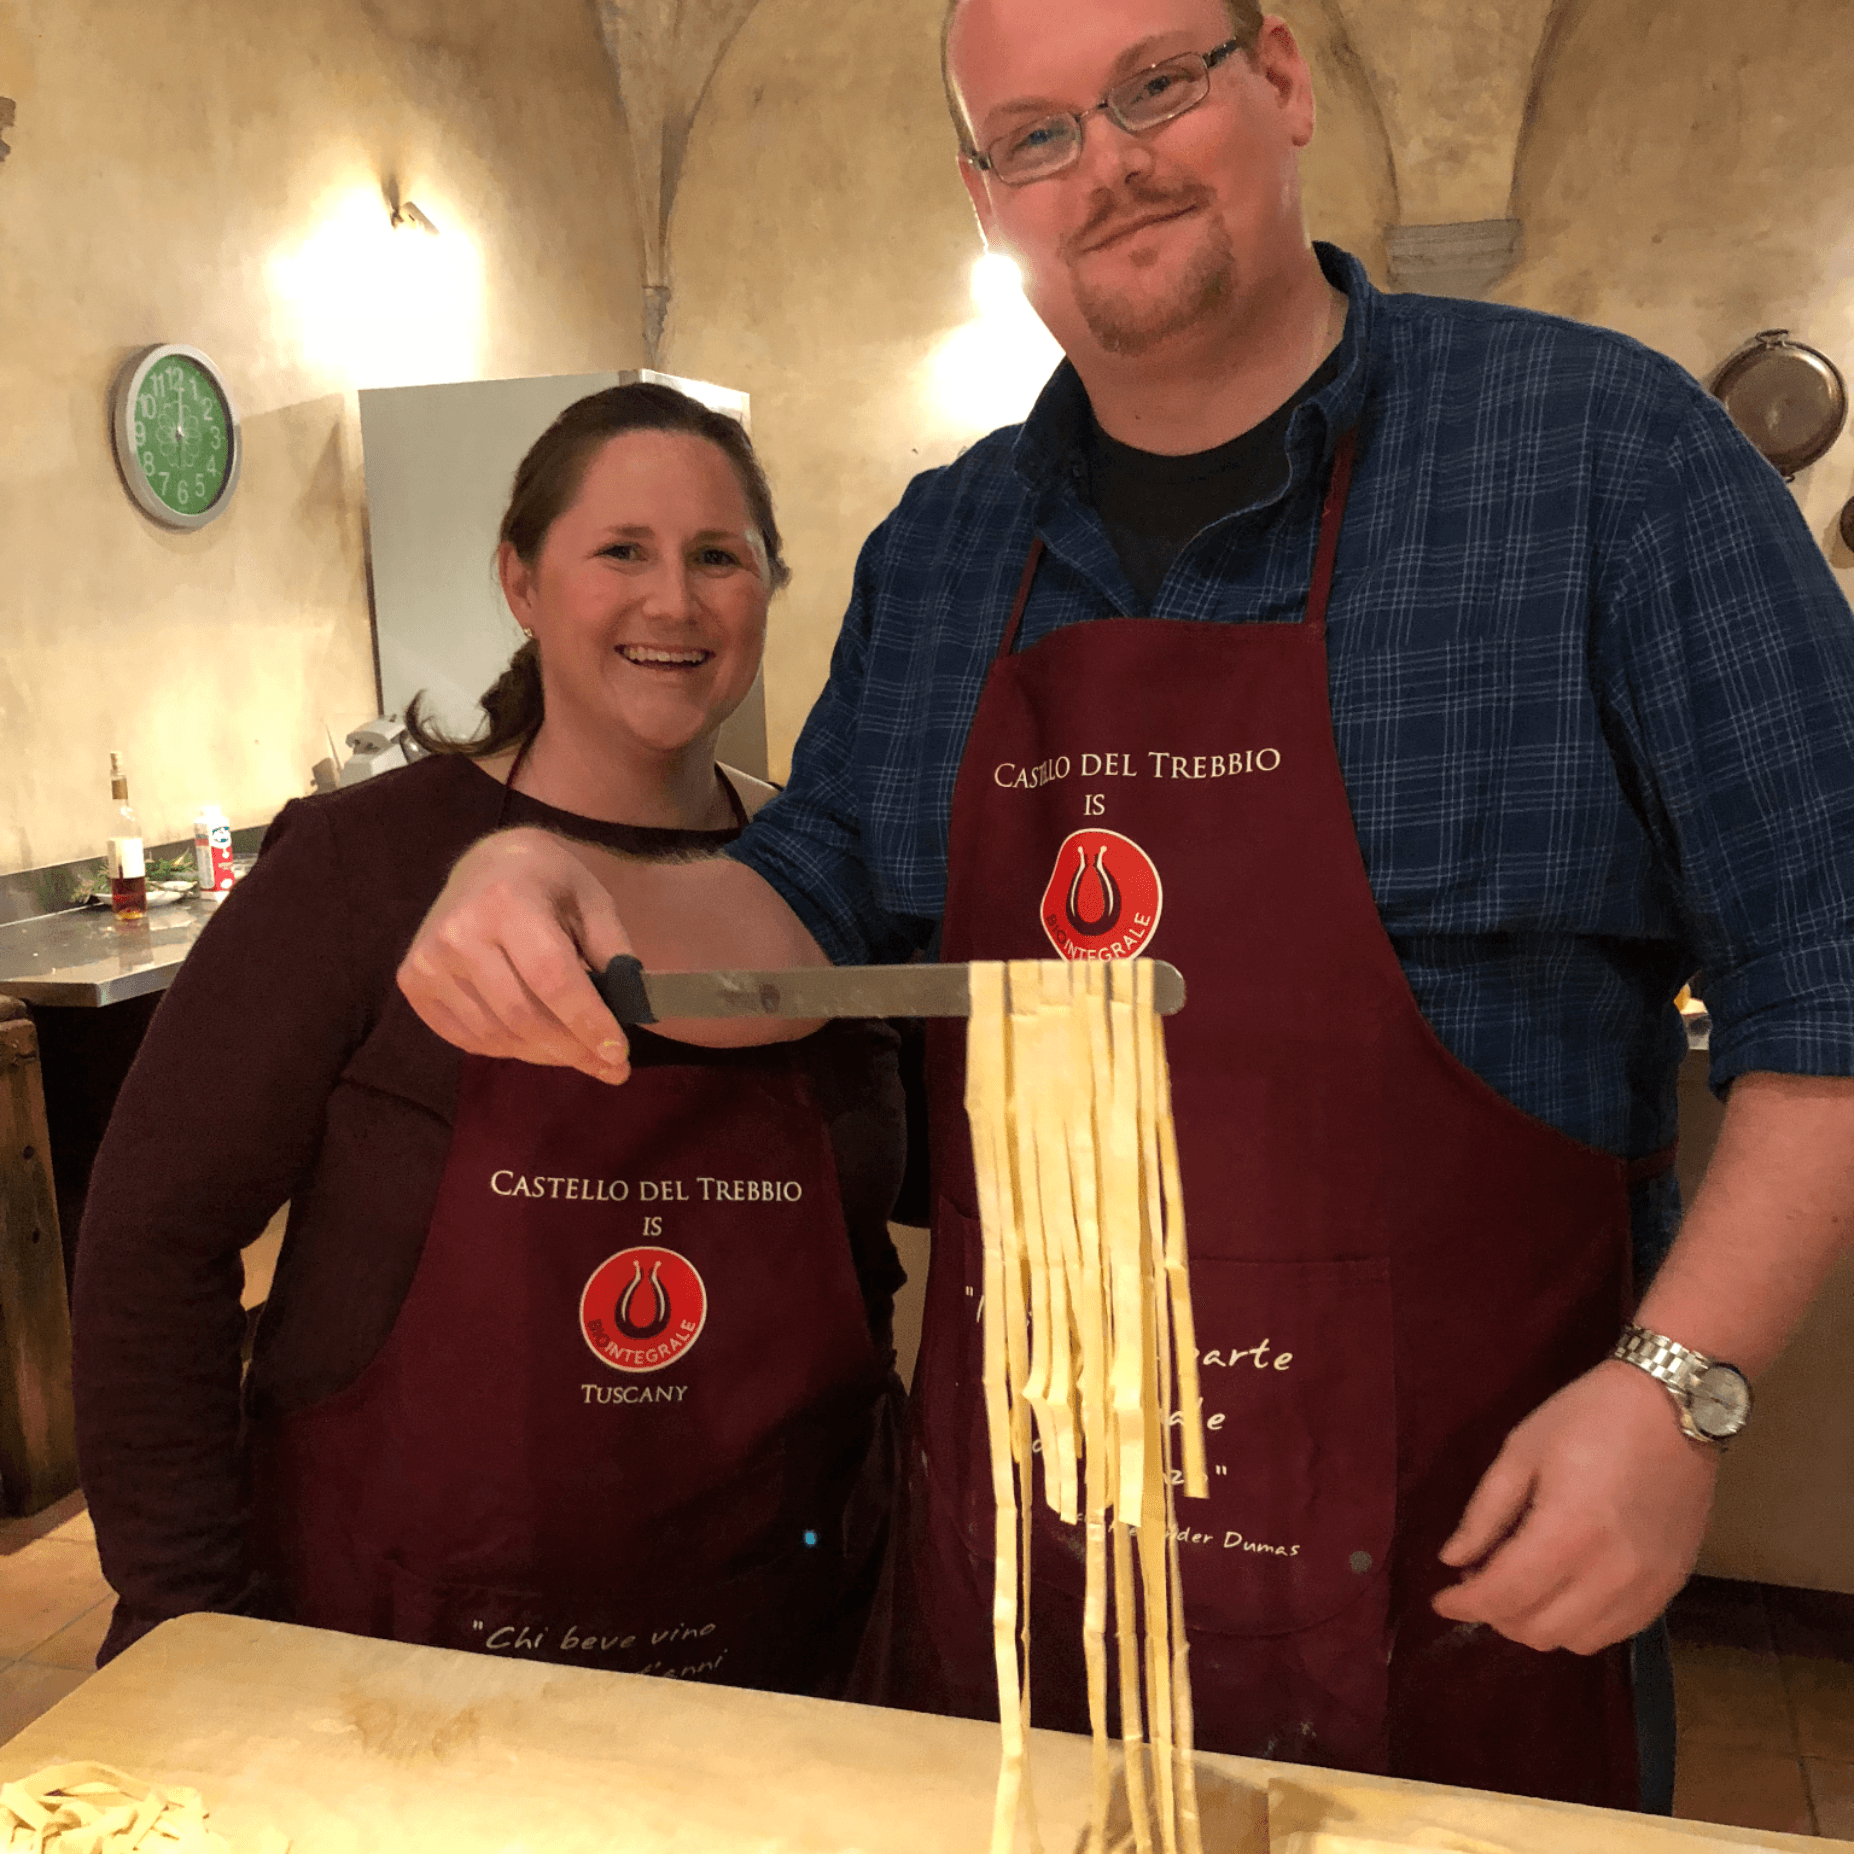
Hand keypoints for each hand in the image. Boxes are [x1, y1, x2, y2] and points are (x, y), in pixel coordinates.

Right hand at [396, 829, 634, 1082]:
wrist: (487, 863)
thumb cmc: (550, 882)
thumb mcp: (594, 902)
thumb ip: (613, 954)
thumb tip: (629, 1015)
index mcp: (508, 902)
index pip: (551, 978)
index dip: (587, 1022)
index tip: (619, 1055)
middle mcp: (459, 932)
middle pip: (522, 1016)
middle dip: (571, 1049)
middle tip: (610, 1068)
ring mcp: (428, 961)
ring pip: (495, 1035)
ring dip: (544, 1054)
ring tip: (578, 1053)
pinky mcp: (413, 982)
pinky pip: (468, 1038)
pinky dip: (510, 1049)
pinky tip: (537, 1040)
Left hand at [1431, 1359, 1718, 1654]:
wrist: (1674, 1405)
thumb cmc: (1589, 1417)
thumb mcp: (1521, 1452)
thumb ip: (1484, 1513)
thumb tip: (1453, 1559)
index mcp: (1568, 1533)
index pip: (1504, 1596)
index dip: (1464, 1605)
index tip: (1441, 1600)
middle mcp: (1611, 1575)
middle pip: (1538, 1630)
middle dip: (1496, 1614)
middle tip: (1480, 1578)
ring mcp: (1648, 1587)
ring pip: (1576, 1641)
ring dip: (1537, 1624)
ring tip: (1521, 1583)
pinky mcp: (1671, 1587)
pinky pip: (1616, 1633)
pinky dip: (1579, 1624)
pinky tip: (1564, 1589)